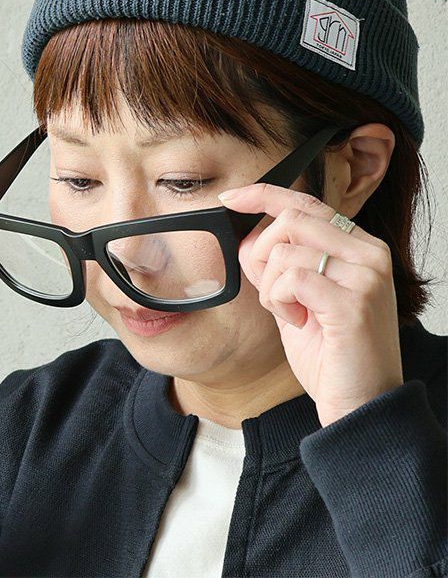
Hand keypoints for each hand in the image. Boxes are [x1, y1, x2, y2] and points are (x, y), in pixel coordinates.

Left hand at [217, 182, 403, 426]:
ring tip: (293, 315)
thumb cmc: (330, 353)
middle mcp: (369, 253)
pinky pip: (291, 279)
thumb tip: (247, 237)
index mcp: (359, 247)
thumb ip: (279, 265)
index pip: (306, 203)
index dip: (263, 195)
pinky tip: (299, 323)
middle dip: (261, 254)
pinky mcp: (354, 300)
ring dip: (272, 288)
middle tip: (270, 291)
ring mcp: (366, 275)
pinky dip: (280, 302)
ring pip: (285, 251)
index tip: (229, 197)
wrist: (359, 403)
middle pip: (290, 219)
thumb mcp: (297, 299)